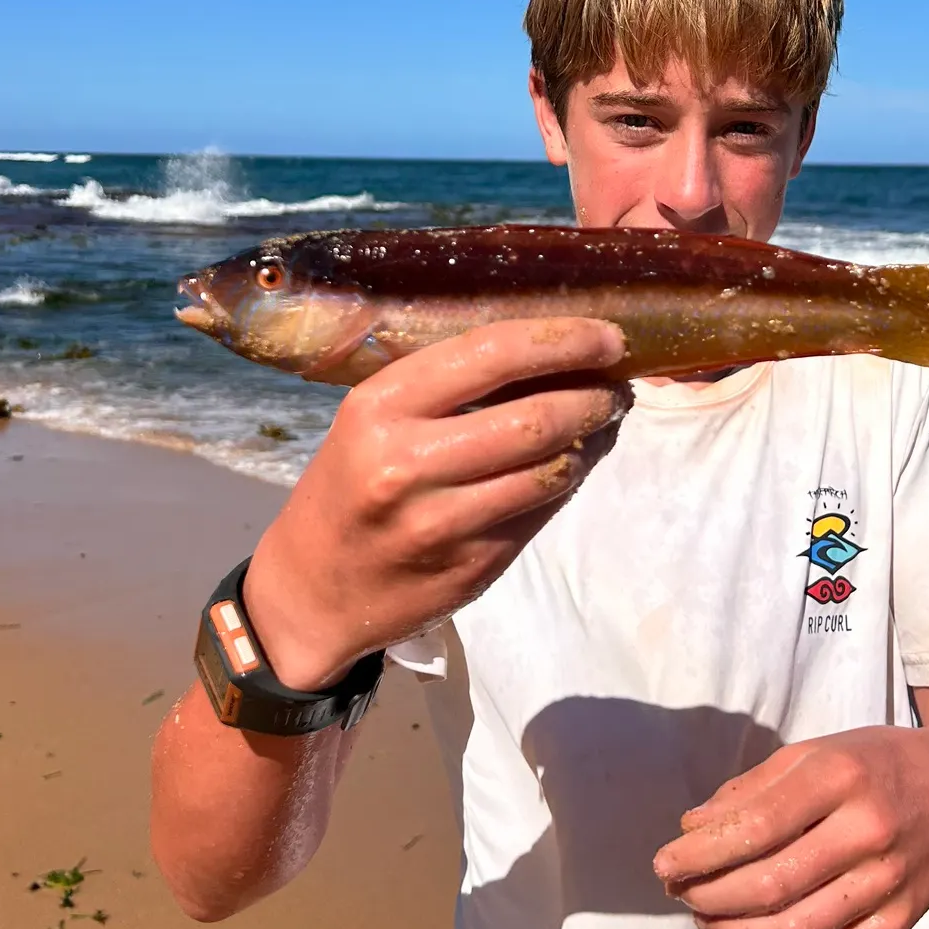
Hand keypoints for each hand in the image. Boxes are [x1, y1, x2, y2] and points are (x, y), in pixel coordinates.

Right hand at [243, 317, 629, 689]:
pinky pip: (541, 511)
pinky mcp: (472, 565)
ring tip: (604, 421)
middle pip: (534, 417)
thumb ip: (452, 392)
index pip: (490, 354)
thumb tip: (555, 357)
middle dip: (592, 396)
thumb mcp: (375, 423)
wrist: (312, 592)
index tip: (605, 336)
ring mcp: (441, 522)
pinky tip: (573, 464)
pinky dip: (569, 481)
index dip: (560, 341)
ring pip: (550, 469)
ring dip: (591, 441)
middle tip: (616, 386)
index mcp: (380, 407)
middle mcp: (406, 462)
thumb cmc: (350, 488)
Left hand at [652, 726, 928, 928]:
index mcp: (840, 778)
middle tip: (681, 894)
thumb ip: (752, 788)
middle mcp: (868, 831)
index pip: (756, 828)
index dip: (700, 854)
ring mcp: (889, 882)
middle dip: (710, 897)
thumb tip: (691, 827)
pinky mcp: (901, 921)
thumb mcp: (816, 752)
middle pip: (771, 884)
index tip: (664, 865)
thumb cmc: (877, 764)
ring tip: (708, 920)